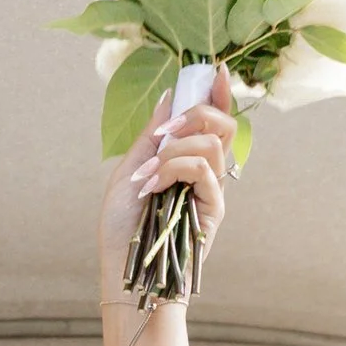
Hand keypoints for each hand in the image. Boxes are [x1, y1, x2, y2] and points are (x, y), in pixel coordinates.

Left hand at [98, 66, 234, 302]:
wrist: (124, 275)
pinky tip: (153, 188)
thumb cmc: (122, 231)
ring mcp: (212, 190)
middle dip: (195, 113)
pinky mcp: (214, 209)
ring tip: (147, 177)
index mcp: (186, 161)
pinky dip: (175, 169)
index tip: (213, 70)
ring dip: (174, 151)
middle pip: (223, 122)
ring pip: (212, 143)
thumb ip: (151, 136)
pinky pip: (205, 169)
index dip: (218, 93)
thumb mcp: (128, 173)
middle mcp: (205, 172)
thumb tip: (171, 95)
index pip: (212, 120)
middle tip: (163, 135)